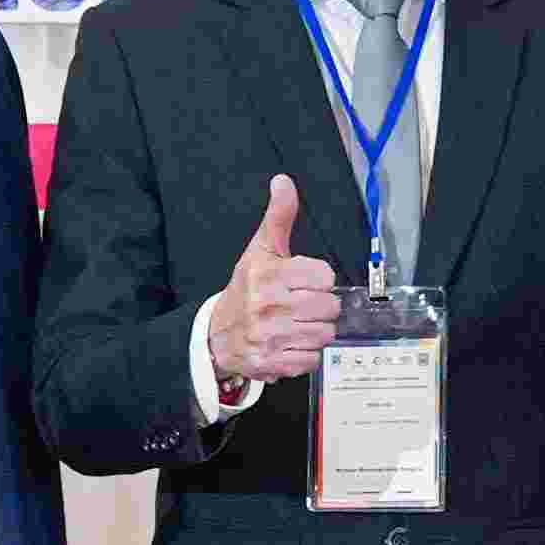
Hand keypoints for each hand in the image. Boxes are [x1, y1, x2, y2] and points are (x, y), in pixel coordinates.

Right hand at [210, 173, 341, 393]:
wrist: (215, 334)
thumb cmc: (244, 289)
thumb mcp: (260, 250)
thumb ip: (278, 217)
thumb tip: (283, 182)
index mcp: (267, 274)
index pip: (325, 276)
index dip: (319, 279)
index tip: (304, 281)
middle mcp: (267, 305)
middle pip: (329, 307)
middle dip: (320, 307)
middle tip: (302, 305)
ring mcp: (268, 336)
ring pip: (323, 334)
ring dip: (315, 331)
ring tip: (297, 324)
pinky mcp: (271, 362)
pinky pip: (312, 359)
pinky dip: (305, 353)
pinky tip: (290, 343)